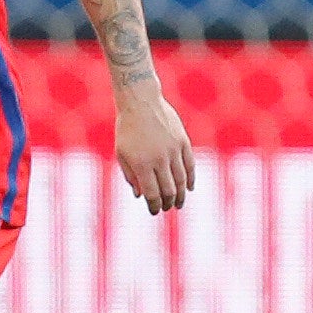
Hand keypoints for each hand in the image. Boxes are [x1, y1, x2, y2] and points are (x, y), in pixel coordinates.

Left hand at [113, 85, 194, 214]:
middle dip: (167, 203)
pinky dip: (191, 179)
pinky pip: (190, 165)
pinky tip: (189, 188)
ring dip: (180, 195)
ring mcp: (173, 150)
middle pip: (168, 190)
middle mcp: (159, 159)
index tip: (154, 211)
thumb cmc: (127, 129)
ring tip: (178, 203)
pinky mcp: (183, 141)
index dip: (154, 206)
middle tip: (166, 208)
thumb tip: (140, 196)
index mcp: (142, 164)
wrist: (140, 101)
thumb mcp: (121, 153)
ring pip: (182, 180)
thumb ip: (130, 176)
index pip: (152, 194)